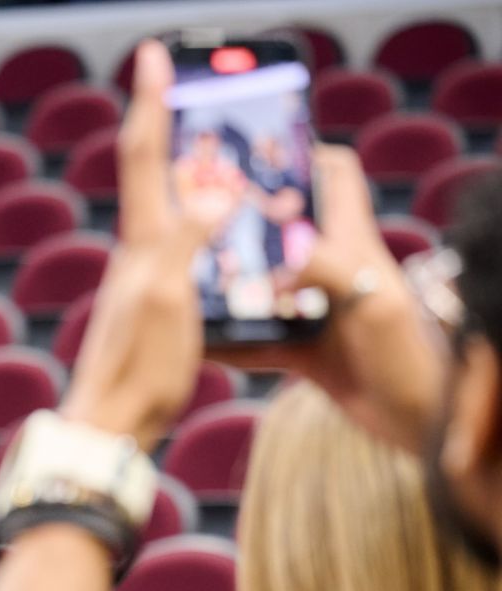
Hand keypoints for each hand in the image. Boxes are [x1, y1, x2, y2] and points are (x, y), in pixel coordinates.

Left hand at [61, 42, 216, 447]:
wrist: (109, 431)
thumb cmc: (139, 375)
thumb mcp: (170, 302)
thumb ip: (187, 243)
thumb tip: (212, 192)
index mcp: (142, 247)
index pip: (146, 158)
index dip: (151, 104)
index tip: (152, 56)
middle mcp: (136, 256)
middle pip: (152, 175)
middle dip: (168, 125)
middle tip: (183, 84)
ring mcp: (141, 282)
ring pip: (166, 209)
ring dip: (186, 171)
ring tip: (214, 145)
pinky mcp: (150, 308)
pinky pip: (178, 246)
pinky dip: (198, 220)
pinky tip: (214, 228)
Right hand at [220, 146, 449, 453]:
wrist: (422, 421)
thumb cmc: (410, 357)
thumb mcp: (373, 303)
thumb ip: (326, 269)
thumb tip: (272, 260)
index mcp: (354, 243)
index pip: (335, 175)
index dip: (301, 155)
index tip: (254, 154)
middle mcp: (331, 269)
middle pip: (281, 229)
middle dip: (240, 223)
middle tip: (192, 222)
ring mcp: (316, 311)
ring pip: (259, 285)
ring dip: (225, 287)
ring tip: (181, 281)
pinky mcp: (304, 352)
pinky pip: (255, 341)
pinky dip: (226, 343)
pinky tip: (195, 344)